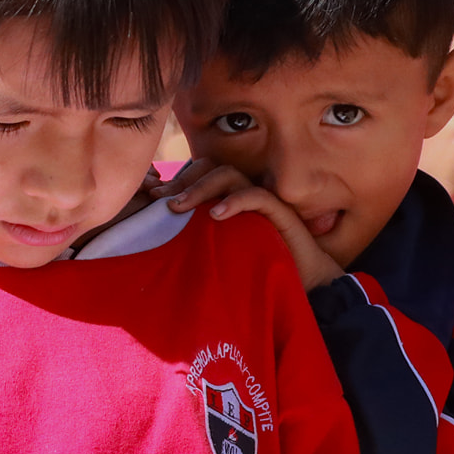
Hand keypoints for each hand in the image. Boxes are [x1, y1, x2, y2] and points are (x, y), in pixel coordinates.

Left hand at [151, 160, 344, 290]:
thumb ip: (196, 241)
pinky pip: (255, 195)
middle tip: (161, 201)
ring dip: (200, 188)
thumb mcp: (218, 254)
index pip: (199, 175)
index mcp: (227, 199)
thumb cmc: (256, 271)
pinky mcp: (278, 211)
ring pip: (228, 176)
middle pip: (209, 169)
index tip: (152, 198)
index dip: (175, 183)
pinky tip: (216, 215)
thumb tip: (158, 244)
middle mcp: (241, 193)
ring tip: (178, 208)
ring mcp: (260, 200)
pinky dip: (234, 201)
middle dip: (182, 182)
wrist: (301, 285)